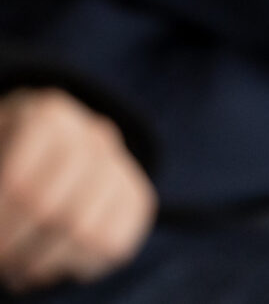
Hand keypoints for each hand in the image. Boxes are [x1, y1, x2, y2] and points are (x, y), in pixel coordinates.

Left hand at [0, 89, 152, 291]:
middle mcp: (92, 136)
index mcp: (46, 117)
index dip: (1, 223)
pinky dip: (77, 266)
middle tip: (2, 261)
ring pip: (88, 233)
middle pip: (54, 211)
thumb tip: (4, 225)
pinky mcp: (137, 198)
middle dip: (19, 249)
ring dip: (45, 264)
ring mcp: (120, 165)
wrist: (48, 151)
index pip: (19, 184)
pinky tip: (52, 263)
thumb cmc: (6, 159)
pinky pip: (114, 244)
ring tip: (20, 270)